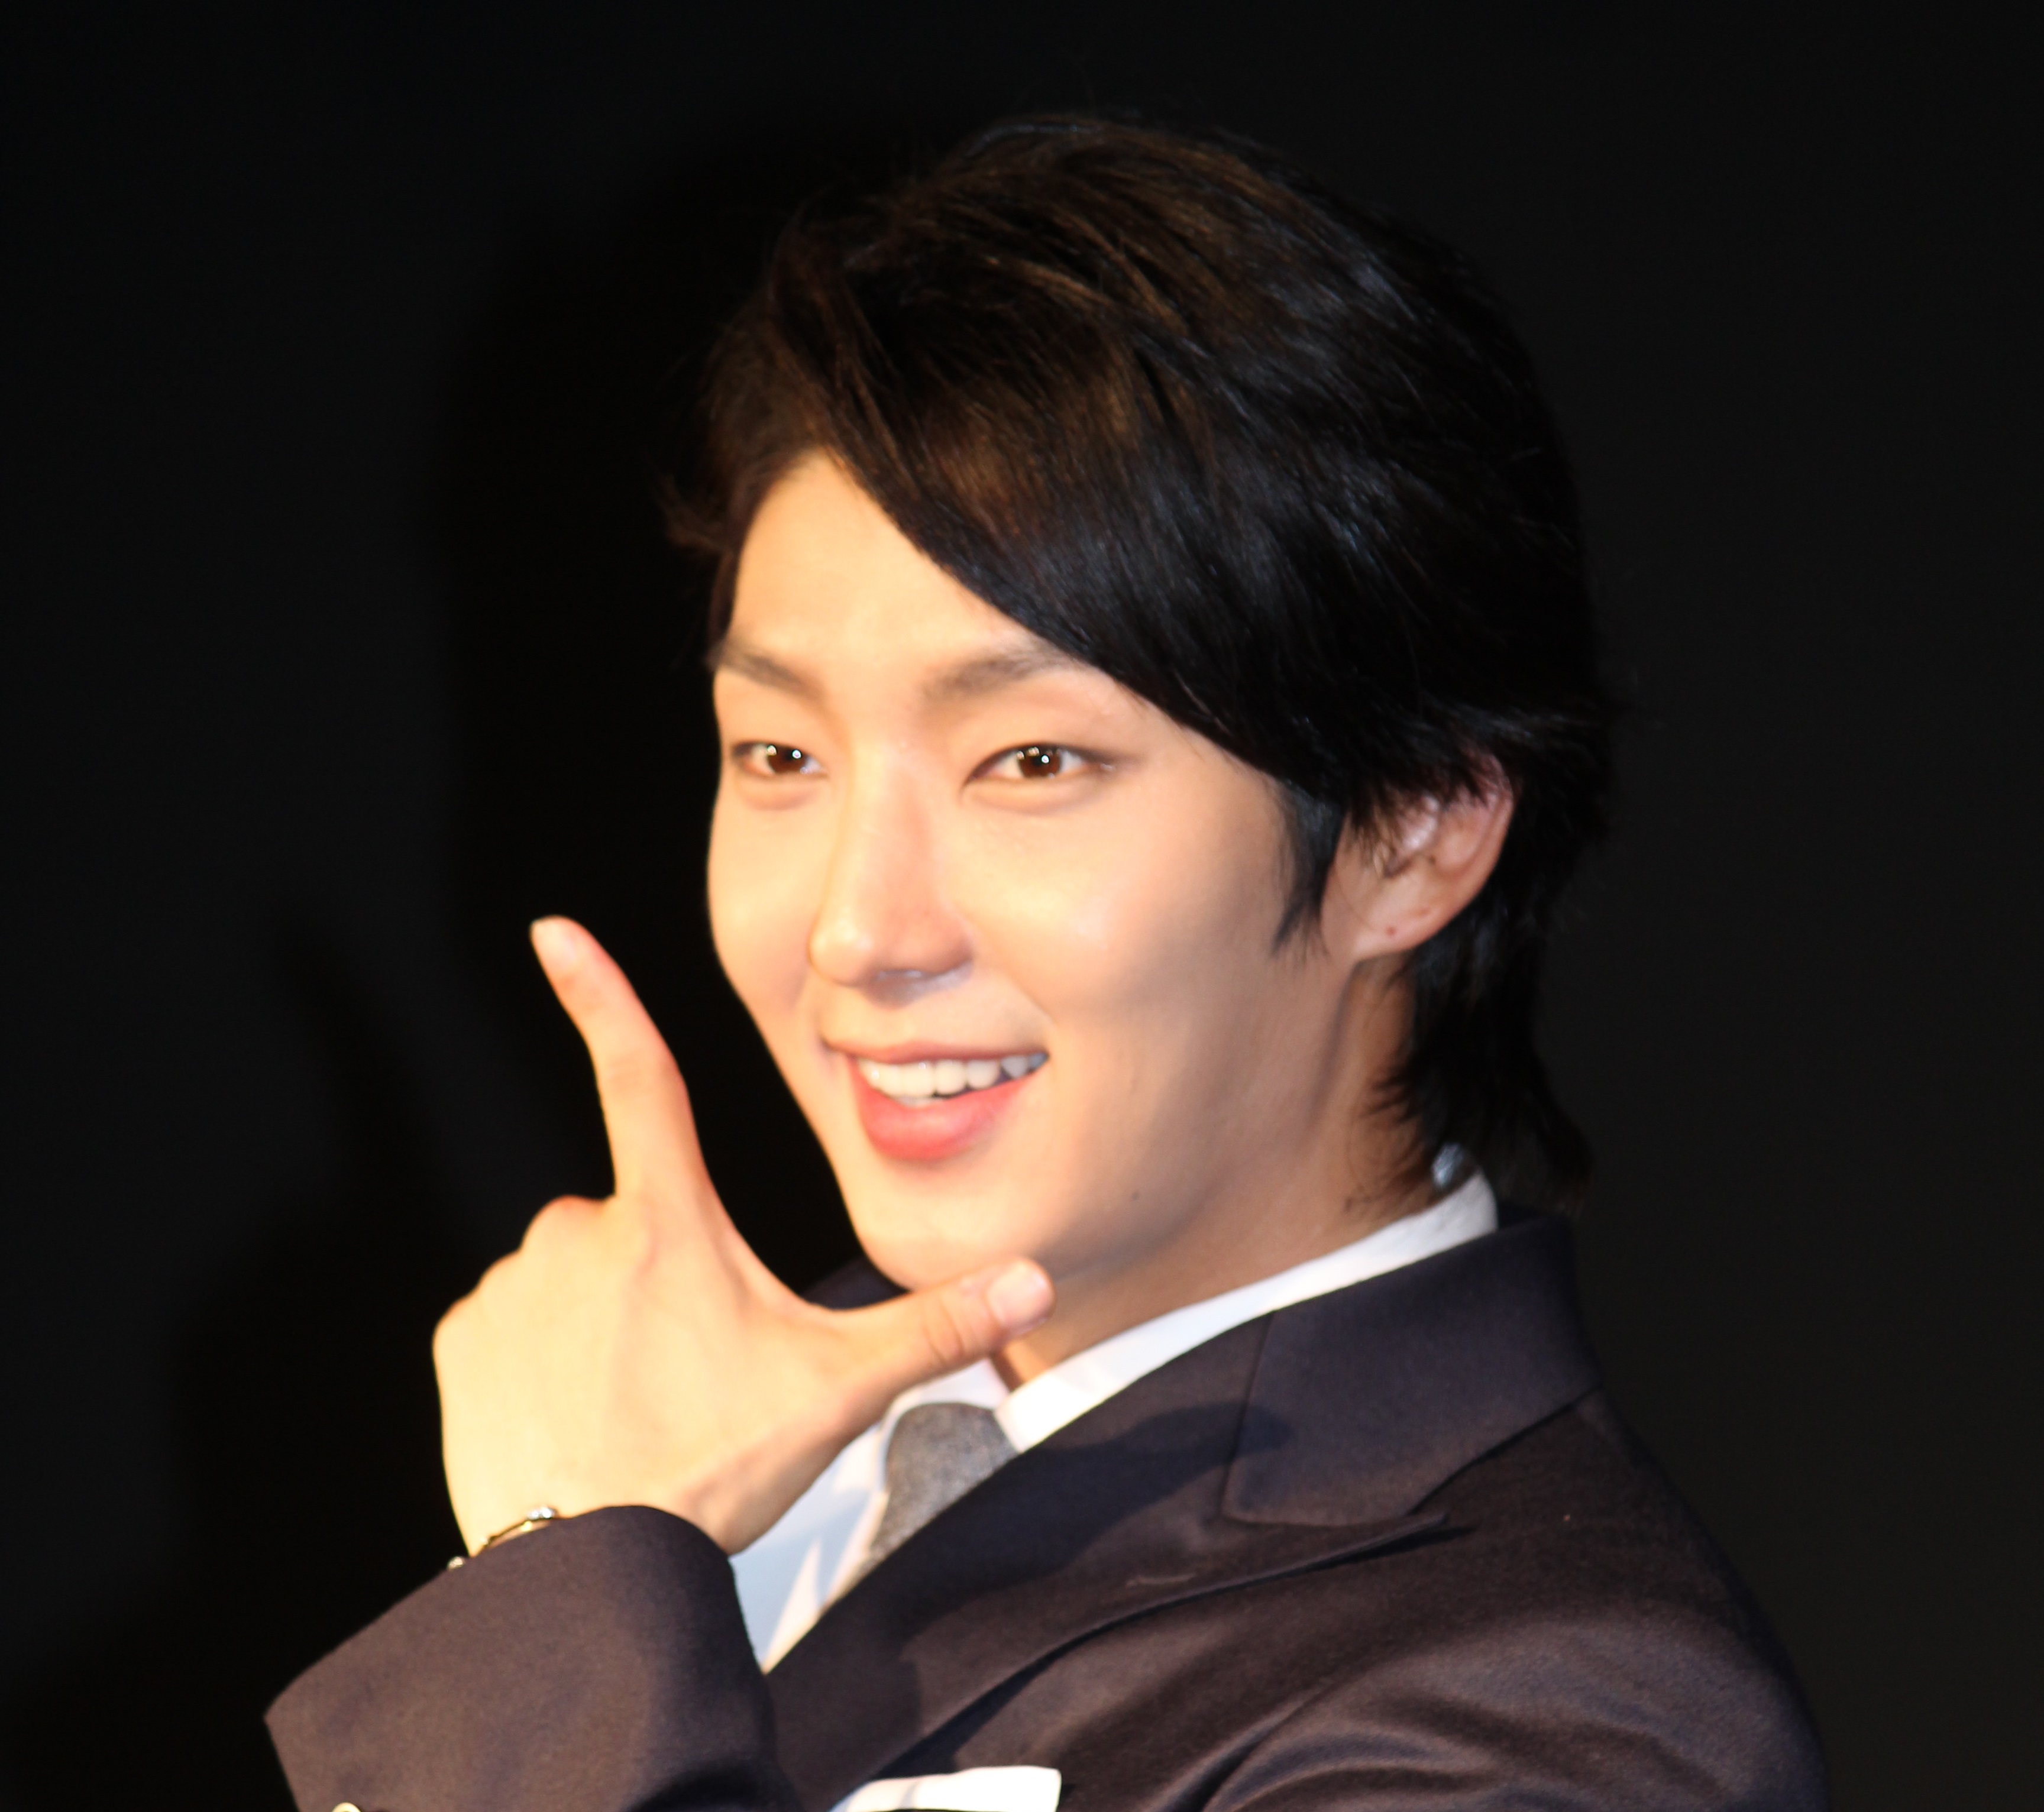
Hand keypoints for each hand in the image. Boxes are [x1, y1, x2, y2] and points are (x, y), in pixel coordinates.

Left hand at [433, 916, 1054, 1554]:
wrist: (590, 1570)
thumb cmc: (713, 1468)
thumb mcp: (839, 1390)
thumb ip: (936, 1326)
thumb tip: (1030, 1279)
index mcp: (667, 1223)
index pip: (639, 1077)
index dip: (596, 994)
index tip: (551, 930)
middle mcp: (576, 1234)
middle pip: (629, 1222)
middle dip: (657, 1275)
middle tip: (692, 1368)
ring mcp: (510, 1288)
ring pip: (568, 1277)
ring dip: (598, 1320)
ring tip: (635, 1406)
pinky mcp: (462, 1345)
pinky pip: (508, 1326)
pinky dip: (538, 1359)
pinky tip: (574, 1420)